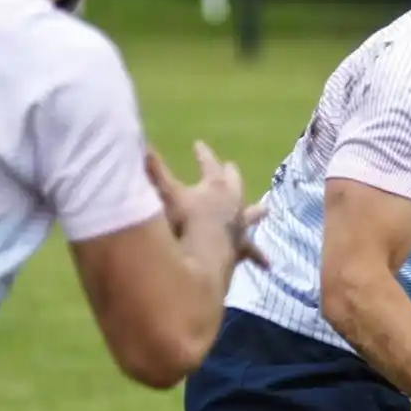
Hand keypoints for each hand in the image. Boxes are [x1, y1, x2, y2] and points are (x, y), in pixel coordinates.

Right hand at [149, 141, 267, 269]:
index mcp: (215, 185)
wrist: (204, 255)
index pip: (209, 163)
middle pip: (234, 182)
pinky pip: (252, 252)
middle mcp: (233, 201)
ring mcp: (240, 224)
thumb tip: (143, 147)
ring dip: (256, 211)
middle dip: (231, 174)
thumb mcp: (167, 194)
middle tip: (231, 166)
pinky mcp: (242, 247)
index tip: (199, 144)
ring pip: (251, 214)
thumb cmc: (186, 222)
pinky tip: (267, 265)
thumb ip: (155, 171)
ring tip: (265, 209)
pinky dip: (258, 257)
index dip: (203, 154)